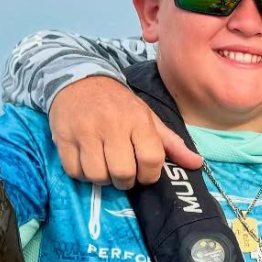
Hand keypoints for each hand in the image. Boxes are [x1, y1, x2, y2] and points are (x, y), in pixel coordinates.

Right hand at [50, 77, 202, 189]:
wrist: (79, 81)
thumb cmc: (119, 104)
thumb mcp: (148, 118)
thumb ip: (171, 143)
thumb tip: (197, 164)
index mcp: (138, 121)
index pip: (151, 159)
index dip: (150, 175)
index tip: (145, 173)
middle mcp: (112, 125)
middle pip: (123, 173)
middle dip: (126, 181)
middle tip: (123, 172)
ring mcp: (86, 132)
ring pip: (97, 176)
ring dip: (103, 179)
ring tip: (105, 167)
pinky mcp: (63, 137)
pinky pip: (74, 171)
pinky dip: (82, 174)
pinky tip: (88, 163)